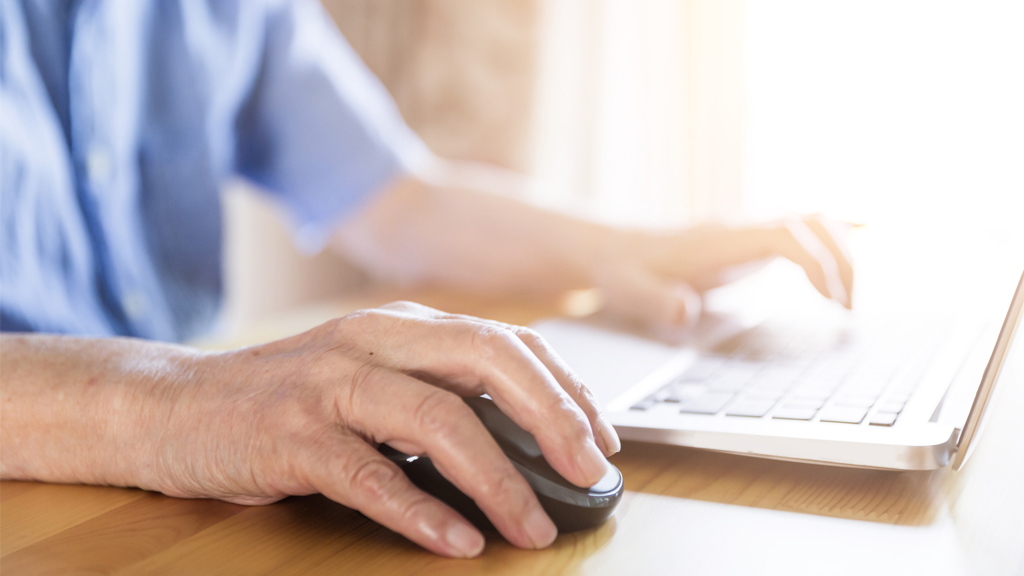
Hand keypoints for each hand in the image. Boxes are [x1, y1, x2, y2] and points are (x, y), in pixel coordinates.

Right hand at [146, 302, 618, 557]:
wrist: (175, 406)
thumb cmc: (285, 398)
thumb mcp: (369, 376)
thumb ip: (435, 391)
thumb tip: (524, 441)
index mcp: (401, 325)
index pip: (505, 342)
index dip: (564, 388)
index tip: (600, 437)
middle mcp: (373, 341)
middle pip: (486, 361)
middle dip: (551, 417)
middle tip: (589, 472)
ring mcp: (331, 384)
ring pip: (438, 418)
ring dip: (497, 477)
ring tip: (530, 526)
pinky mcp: (292, 435)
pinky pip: (370, 475)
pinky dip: (419, 511)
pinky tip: (456, 541)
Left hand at [594, 215, 853, 328]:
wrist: (613, 248)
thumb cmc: (623, 272)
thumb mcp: (630, 290)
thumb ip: (656, 301)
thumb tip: (686, 310)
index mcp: (720, 240)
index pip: (787, 236)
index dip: (818, 263)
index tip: (831, 303)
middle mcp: (742, 227)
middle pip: (814, 223)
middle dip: (843, 262)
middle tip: (847, 312)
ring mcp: (749, 229)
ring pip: (815, 222)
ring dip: (842, 255)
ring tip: (845, 303)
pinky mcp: (751, 239)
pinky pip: (803, 229)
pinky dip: (834, 240)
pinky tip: (856, 248)